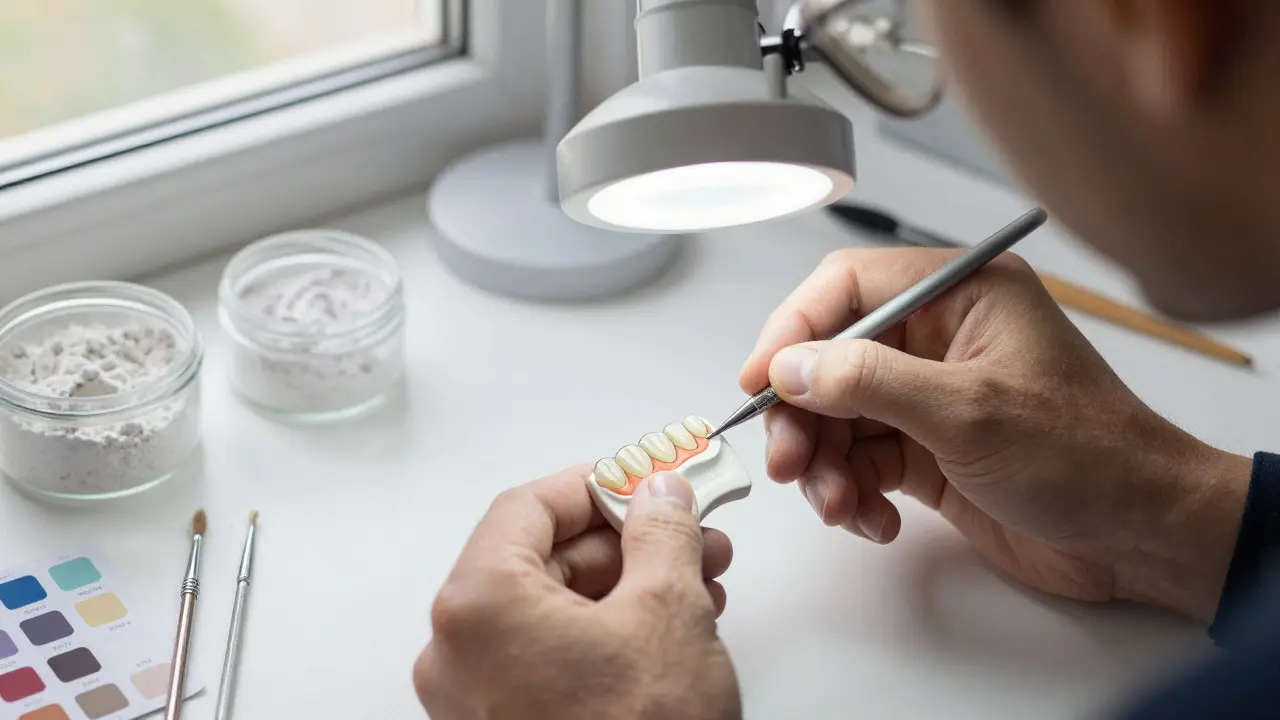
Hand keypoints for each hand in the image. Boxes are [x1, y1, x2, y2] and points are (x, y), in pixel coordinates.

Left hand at [414, 466, 740, 719]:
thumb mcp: (667, 613)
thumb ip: (662, 532)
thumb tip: (660, 493)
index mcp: (479, 605)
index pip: (529, 507)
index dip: (596, 483)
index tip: (643, 476)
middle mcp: (459, 651)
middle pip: (543, 559)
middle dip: (628, 539)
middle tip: (689, 527)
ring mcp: (477, 699)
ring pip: (554, 609)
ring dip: (628, 584)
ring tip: (700, 579)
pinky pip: (551, 656)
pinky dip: (608, 631)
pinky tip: (670, 627)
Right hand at [740, 248, 1250, 621]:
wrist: (1141, 535)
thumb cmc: (1086, 456)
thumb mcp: (969, 411)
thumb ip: (870, 382)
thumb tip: (789, 367)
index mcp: (960, 294)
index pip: (848, 287)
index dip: (793, 328)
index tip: (759, 380)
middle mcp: (939, 337)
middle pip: (830, 358)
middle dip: (803, 414)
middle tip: (789, 462)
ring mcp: (930, 396)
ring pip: (837, 416)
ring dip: (824, 464)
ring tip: (839, 505)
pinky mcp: (927, 450)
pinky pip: (860, 461)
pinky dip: (853, 493)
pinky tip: (875, 520)